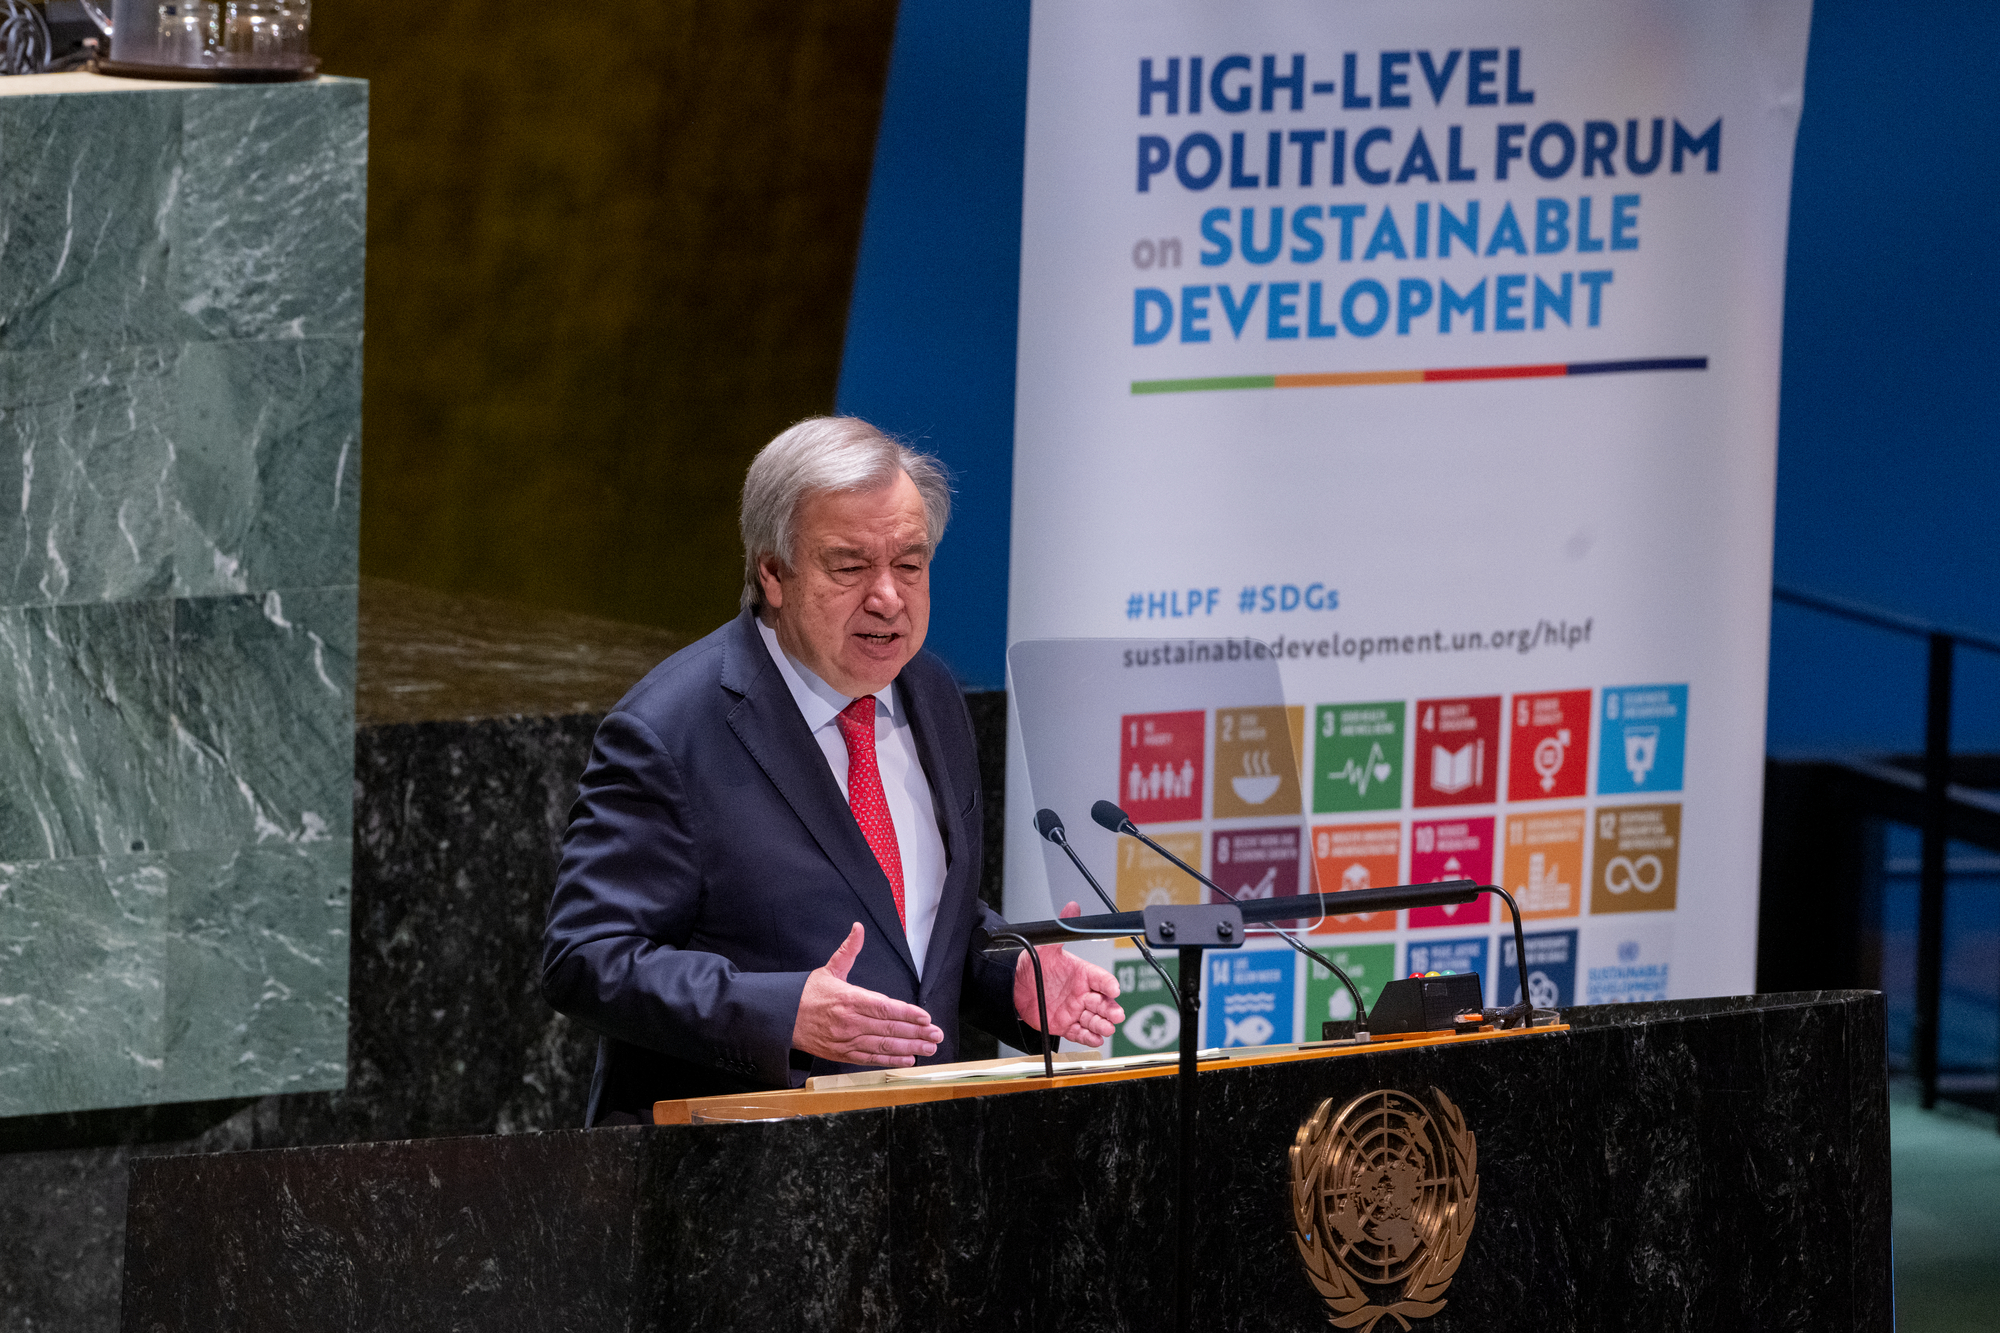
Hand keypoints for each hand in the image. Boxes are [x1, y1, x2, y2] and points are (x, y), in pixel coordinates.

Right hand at [792, 923, 943, 1066]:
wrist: (784, 1018)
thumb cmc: (808, 994)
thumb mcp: (829, 969)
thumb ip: (848, 950)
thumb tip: (858, 929)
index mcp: (849, 999)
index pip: (884, 1008)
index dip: (906, 1014)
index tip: (925, 1017)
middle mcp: (850, 1022)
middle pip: (888, 1029)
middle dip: (916, 1033)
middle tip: (936, 1034)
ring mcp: (847, 1040)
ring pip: (883, 1045)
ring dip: (909, 1048)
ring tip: (929, 1048)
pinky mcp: (843, 1054)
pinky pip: (871, 1059)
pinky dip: (890, 1060)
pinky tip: (907, 1059)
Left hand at [1013, 902, 1125, 1046]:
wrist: (1015, 985)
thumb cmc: (1035, 965)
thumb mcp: (1047, 947)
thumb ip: (1062, 930)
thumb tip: (1072, 907)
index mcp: (1083, 974)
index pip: (1101, 978)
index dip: (1108, 984)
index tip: (1113, 988)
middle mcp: (1082, 993)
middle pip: (1103, 1002)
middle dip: (1111, 1009)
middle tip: (1115, 1013)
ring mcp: (1075, 1010)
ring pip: (1095, 1020)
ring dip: (1102, 1024)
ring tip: (1106, 1027)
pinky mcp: (1065, 1024)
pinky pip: (1080, 1033)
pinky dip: (1089, 1037)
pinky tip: (1095, 1038)